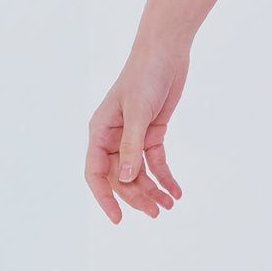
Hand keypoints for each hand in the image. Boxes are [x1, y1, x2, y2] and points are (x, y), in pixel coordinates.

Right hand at [84, 40, 187, 223]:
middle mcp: (113, 137)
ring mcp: (133, 136)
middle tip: (156, 212)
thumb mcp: (138, 112)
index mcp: (100, 132)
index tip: (118, 218)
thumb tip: (125, 179)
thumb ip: (131, 146)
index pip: (95, 172)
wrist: (166, 51)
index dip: (104, 197)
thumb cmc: (144, 75)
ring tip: (168, 206)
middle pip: (120, 177)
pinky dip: (165, 176)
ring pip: (138, 172)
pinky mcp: (152, 132)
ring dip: (152, 190)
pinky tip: (175, 191)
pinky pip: (155, 161)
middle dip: (136, 196)